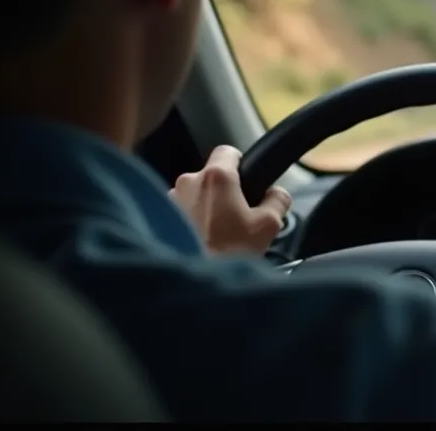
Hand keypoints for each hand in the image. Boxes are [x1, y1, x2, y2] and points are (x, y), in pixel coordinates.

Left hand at [169, 145, 292, 255]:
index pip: (228, 151)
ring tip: (215, 235)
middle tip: (236, 218)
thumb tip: (277, 194)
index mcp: (216, 177)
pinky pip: (179, 212)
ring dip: (203, 208)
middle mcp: (188, 182)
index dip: (241, 164)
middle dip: (223, 193)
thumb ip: (278, 200)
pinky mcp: (157, 218)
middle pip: (211, 176)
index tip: (247, 182)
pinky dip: (188, 222)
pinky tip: (198, 241)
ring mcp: (170, 200)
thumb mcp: (269, 226)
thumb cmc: (229, 253)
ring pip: (193, 195)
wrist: (192, 283)